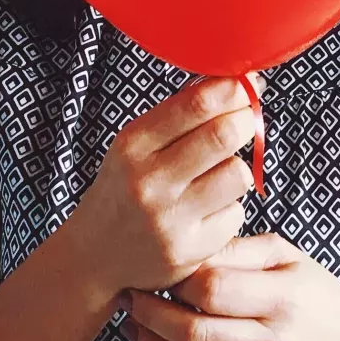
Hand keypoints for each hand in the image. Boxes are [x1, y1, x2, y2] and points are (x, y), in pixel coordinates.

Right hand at [69, 73, 264, 300]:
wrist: (94, 255)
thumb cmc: (126, 188)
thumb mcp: (137, 145)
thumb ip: (180, 115)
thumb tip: (237, 86)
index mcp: (133, 145)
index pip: (196, 104)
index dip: (232, 91)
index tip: (244, 87)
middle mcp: (148, 181)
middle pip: (223, 135)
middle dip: (245, 121)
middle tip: (245, 121)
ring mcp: (169, 219)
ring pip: (238, 174)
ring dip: (236, 169)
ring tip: (217, 175)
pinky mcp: (189, 250)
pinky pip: (236, 213)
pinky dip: (229, 208)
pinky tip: (206, 212)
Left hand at [124, 233, 339, 340]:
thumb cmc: (309, 289)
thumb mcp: (284, 254)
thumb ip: (237, 250)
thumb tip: (189, 253)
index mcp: (283, 297)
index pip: (213, 291)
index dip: (176, 281)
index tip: (160, 271)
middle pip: (195, 334)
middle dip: (150, 316)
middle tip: (132, 299)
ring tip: (136, 330)